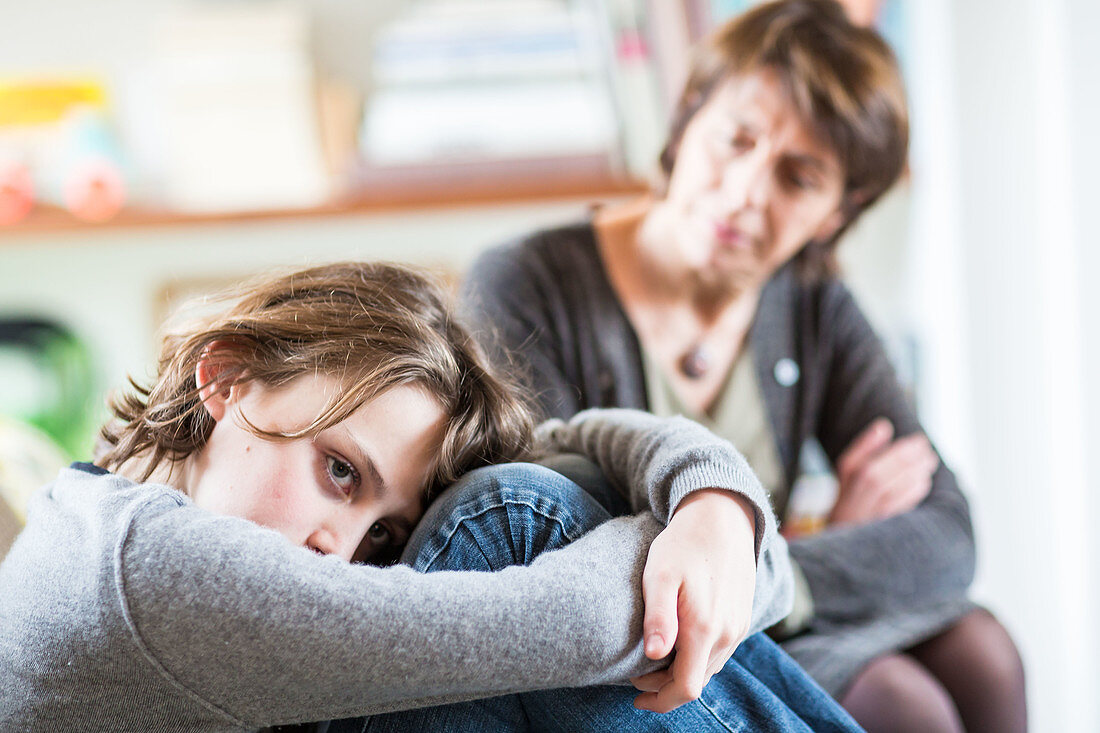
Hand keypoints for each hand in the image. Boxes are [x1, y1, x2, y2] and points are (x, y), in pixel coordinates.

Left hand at [630, 489, 755, 712]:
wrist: (723, 517)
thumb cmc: (683, 544)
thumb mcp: (660, 575)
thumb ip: (659, 616)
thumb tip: (655, 655)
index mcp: (705, 629)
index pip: (686, 688)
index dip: (659, 699)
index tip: (634, 695)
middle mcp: (727, 634)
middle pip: (696, 681)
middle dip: (664, 686)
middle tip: (635, 673)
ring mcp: (738, 627)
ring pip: (708, 668)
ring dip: (681, 672)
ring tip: (653, 658)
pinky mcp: (742, 618)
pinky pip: (719, 652)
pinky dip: (696, 657)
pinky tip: (678, 642)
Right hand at [829, 418, 938, 525]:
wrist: (844, 531)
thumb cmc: (851, 492)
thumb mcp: (849, 466)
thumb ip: (865, 446)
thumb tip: (884, 426)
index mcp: (847, 479)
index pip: (869, 465)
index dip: (896, 452)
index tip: (918, 440)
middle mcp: (854, 498)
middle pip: (879, 478)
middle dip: (907, 461)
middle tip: (927, 450)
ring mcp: (867, 514)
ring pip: (891, 493)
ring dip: (914, 475)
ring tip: (929, 461)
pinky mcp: (881, 525)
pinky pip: (898, 508)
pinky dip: (913, 492)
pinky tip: (924, 481)